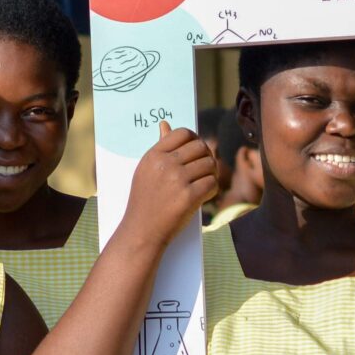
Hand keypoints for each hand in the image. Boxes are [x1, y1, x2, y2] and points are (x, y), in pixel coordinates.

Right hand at [120, 126, 218, 246]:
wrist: (142, 230)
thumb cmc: (145, 200)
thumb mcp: (146, 170)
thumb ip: (160, 147)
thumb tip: (166, 124)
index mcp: (154, 155)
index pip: (183, 133)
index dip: (195, 140)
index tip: (196, 152)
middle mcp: (166, 164)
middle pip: (201, 147)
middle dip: (207, 157)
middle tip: (204, 169)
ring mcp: (177, 180)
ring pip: (210, 164)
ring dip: (211, 174)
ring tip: (204, 183)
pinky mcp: (189, 196)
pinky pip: (212, 183)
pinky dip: (212, 189)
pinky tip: (204, 195)